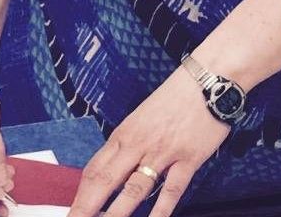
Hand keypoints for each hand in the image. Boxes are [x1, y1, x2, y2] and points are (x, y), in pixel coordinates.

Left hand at [69, 66, 229, 216]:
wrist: (208, 78)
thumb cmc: (176, 96)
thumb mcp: (143, 116)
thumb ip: (129, 144)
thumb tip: (115, 171)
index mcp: (124, 133)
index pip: (94, 169)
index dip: (80, 195)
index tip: (72, 212)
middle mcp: (139, 143)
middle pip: (105, 181)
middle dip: (87, 208)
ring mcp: (163, 152)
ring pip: (134, 189)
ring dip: (117, 214)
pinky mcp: (188, 158)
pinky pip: (172, 189)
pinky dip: (161, 211)